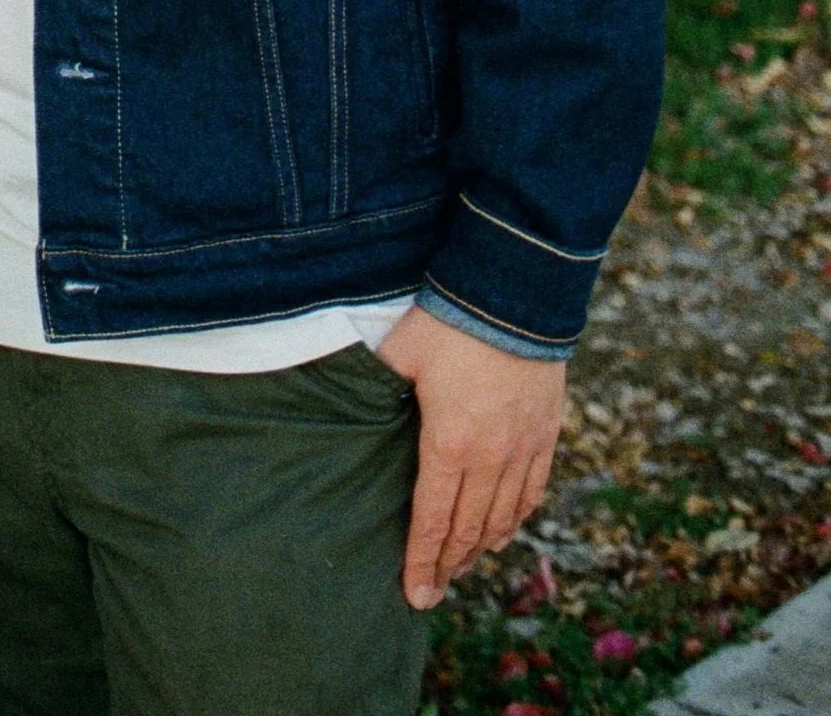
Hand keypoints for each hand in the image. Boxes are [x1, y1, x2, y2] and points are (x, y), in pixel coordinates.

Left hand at [376, 307, 565, 610]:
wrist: (513, 297)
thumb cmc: (447, 324)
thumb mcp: (400, 356)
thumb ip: (378, 389)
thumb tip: (348, 401)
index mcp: (447, 445)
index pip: (431, 521)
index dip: (422, 563)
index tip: (415, 596)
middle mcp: (489, 459)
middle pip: (467, 530)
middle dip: (447, 566)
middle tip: (433, 592)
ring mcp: (522, 450)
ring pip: (501, 519)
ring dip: (479, 548)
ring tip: (460, 567)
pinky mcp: (546, 436)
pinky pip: (532, 494)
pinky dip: (515, 521)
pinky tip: (501, 533)